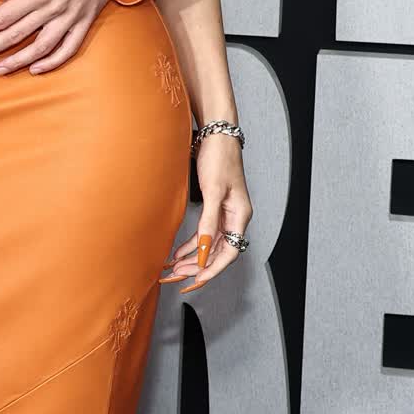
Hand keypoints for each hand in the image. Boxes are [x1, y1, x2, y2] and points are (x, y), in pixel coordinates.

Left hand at [160, 137, 251, 293]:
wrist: (215, 134)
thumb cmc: (219, 156)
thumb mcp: (213, 190)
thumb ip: (208, 221)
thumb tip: (202, 248)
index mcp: (239, 215)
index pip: (228, 253)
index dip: (212, 270)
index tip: (195, 280)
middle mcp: (234, 217)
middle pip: (218, 252)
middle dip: (198, 267)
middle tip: (177, 278)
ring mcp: (224, 212)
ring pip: (209, 244)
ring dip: (192, 258)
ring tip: (173, 269)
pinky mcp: (214, 205)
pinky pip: (204, 232)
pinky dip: (191, 244)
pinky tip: (178, 252)